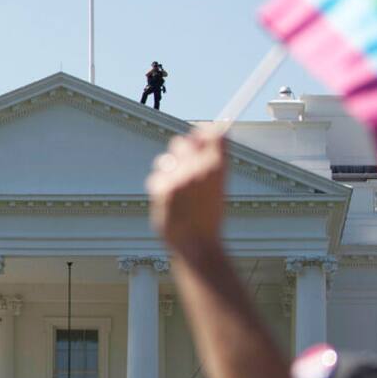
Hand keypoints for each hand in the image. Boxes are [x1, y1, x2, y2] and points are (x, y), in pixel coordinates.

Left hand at [145, 127, 226, 258]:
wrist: (197, 243)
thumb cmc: (209, 217)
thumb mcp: (219, 187)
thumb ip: (213, 161)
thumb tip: (206, 134)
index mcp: (218, 166)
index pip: (211, 134)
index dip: (203, 134)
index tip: (201, 138)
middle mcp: (199, 168)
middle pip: (182, 142)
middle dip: (182, 150)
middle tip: (184, 163)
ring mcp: (179, 177)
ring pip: (165, 159)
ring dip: (169, 169)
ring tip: (178, 188)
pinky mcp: (162, 188)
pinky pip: (157, 177)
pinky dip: (161, 186)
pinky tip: (170, 200)